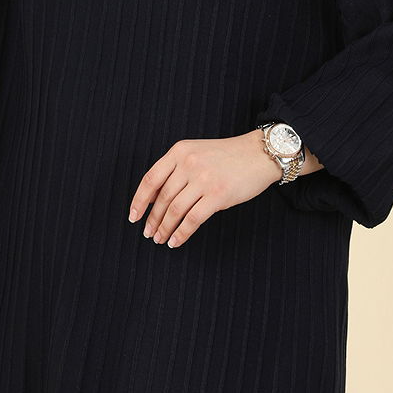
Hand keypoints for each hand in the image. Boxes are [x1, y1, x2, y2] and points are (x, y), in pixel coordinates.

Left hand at [128, 131, 323, 248]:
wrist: (260, 154)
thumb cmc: (227, 156)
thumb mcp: (196, 153)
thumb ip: (175, 171)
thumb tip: (153, 199)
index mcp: (179, 151)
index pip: (150, 179)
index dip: (139, 201)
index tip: (133, 217)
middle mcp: (189, 163)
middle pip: (162, 198)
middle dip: (153, 219)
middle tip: (148, 234)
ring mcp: (204, 179)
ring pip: (175, 210)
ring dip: (165, 228)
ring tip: (160, 239)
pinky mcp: (218, 195)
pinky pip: (193, 219)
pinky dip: (181, 233)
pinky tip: (176, 241)